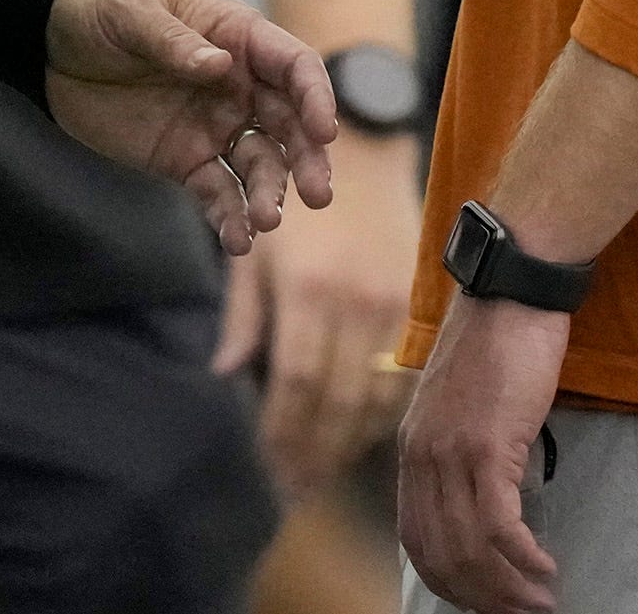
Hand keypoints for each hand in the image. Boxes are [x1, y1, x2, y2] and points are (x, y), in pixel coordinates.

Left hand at [45, 0, 337, 253]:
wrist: (51, 44)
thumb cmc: (100, 8)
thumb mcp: (130, 12)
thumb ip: (173, 41)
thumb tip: (219, 66)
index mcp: (236, 36)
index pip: (292, 66)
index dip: (314, 96)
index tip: (324, 131)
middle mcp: (238, 84)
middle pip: (289, 123)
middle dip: (307, 158)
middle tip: (317, 195)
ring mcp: (215, 125)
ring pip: (260, 164)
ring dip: (270, 193)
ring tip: (266, 222)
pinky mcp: (186, 160)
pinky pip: (218, 191)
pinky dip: (230, 217)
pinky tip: (237, 241)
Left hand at [214, 127, 420, 495]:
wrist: (359, 149)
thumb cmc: (292, 200)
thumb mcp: (257, 250)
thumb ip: (243, 317)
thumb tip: (222, 376)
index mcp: (307, 289)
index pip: (296, 385)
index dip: (283, 434)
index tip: (269, 469)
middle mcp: (354, 301)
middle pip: (336, 402)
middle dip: (314, 452)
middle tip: (295, 488)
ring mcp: (390, 303)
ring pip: (373, 396)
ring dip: (348, 443)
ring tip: (323, 472)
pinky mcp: (414, 301)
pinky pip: (399, 375)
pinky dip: (380, 413)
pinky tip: (358, 434)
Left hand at [397, 290, 568, 613]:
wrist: (511, 292)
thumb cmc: (498, 343)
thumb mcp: (462, 403)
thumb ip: (458, 449)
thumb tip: (481, 502)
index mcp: (412, 448)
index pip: (416, 539)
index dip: (450, 581)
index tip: (484, 599)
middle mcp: (423, 455)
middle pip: (442, 555)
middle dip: (483, 596)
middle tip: (521, 611)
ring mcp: (451, 451)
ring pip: (471, 548)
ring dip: (509, 588)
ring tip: (541, 600)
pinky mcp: (487, 445)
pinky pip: (500, 525)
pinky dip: (523, 558)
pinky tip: (545, 567)